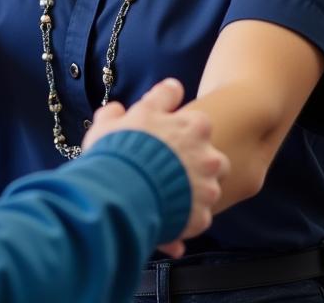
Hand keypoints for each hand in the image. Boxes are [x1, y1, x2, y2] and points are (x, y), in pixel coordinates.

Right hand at [81, 78, 227, 256]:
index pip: (192, 115)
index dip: (172, 122)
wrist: (119, 194)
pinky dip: (184, 215)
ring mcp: (207, 186)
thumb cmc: (117, 151)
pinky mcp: (201, 215)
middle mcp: (206, 153)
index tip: (160, 129)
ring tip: (168, 193)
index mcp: (191, 124)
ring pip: (210, 185)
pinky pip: (198, 214)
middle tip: (167, 164)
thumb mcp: (113, 120)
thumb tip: (121, 108)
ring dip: (195, 188)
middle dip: (193, 156)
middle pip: (209, 151)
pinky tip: (164, 214)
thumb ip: (120, 111)